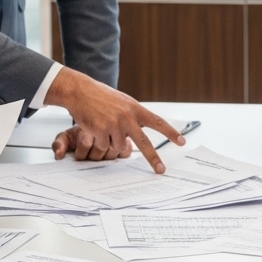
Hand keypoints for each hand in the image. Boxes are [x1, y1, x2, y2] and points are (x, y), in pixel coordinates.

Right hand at [45, 68, 181, 172]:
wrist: (80, 91)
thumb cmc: (101, 96)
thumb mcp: (122, 102)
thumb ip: (133, 115)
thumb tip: (138, 134)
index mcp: (135, 108)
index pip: (157, 122)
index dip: (170, 133)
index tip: (181, 142)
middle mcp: (127, 116)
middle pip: (144, 143)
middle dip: (153, 159)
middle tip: (161, 170)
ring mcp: (114, 124)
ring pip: (118, 147)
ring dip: (112, 144)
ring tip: (103, 129)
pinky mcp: (100, 130)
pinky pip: (104, 146)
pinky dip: (100, 142)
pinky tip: (95, 130)